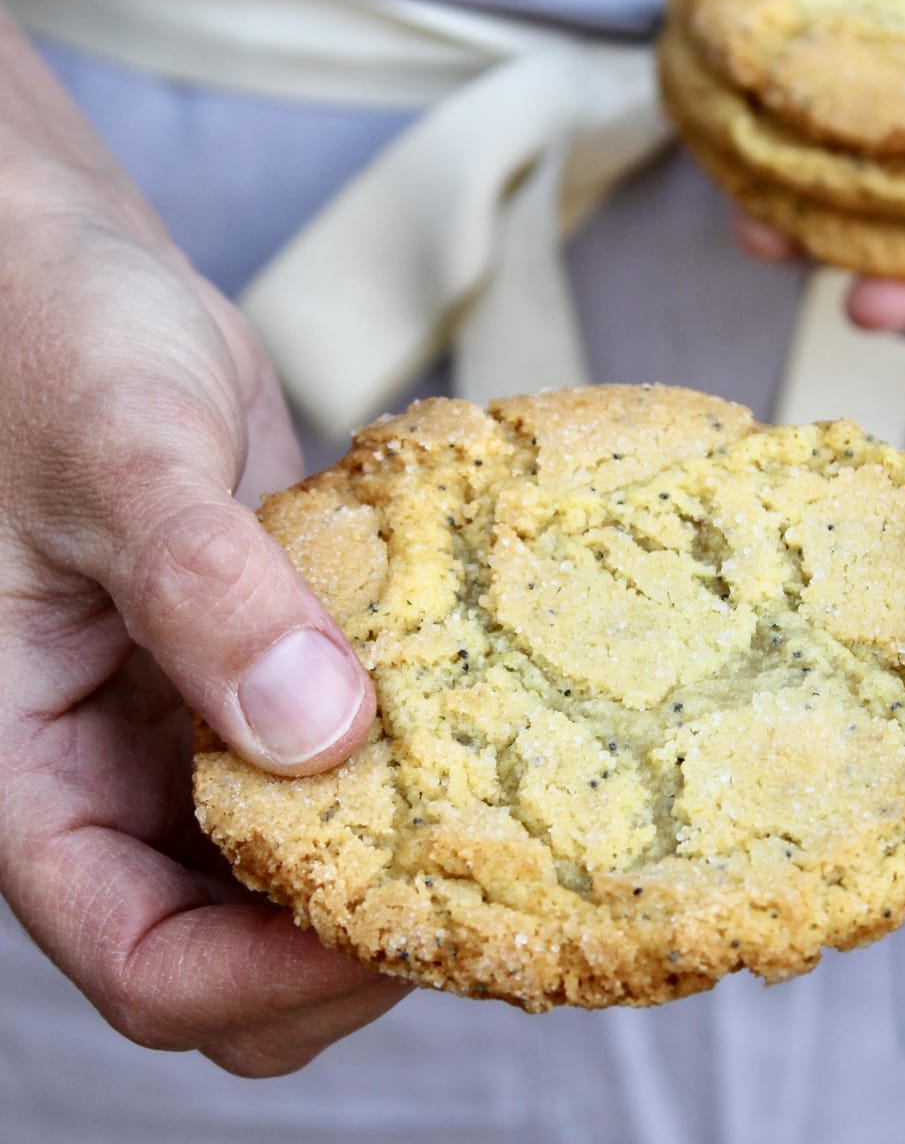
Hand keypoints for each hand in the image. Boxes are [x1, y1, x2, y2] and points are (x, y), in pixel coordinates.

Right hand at [0, 10, 403, 1075]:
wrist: (73, 276)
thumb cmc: (46, 338)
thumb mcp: (114, 456)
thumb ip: (200, 590)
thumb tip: (318, 733)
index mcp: (33, 771)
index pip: (144, 959)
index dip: (268, 980)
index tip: (398, 929)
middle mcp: (117, 772)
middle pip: (236, 944)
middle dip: (351, 947)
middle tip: (483, 889)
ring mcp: (196, 723)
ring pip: (299, 864)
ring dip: (394, 862)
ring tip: (507, 820)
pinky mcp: (264, 662)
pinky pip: (338, 754)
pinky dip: (407, 764)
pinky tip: (488, 727)